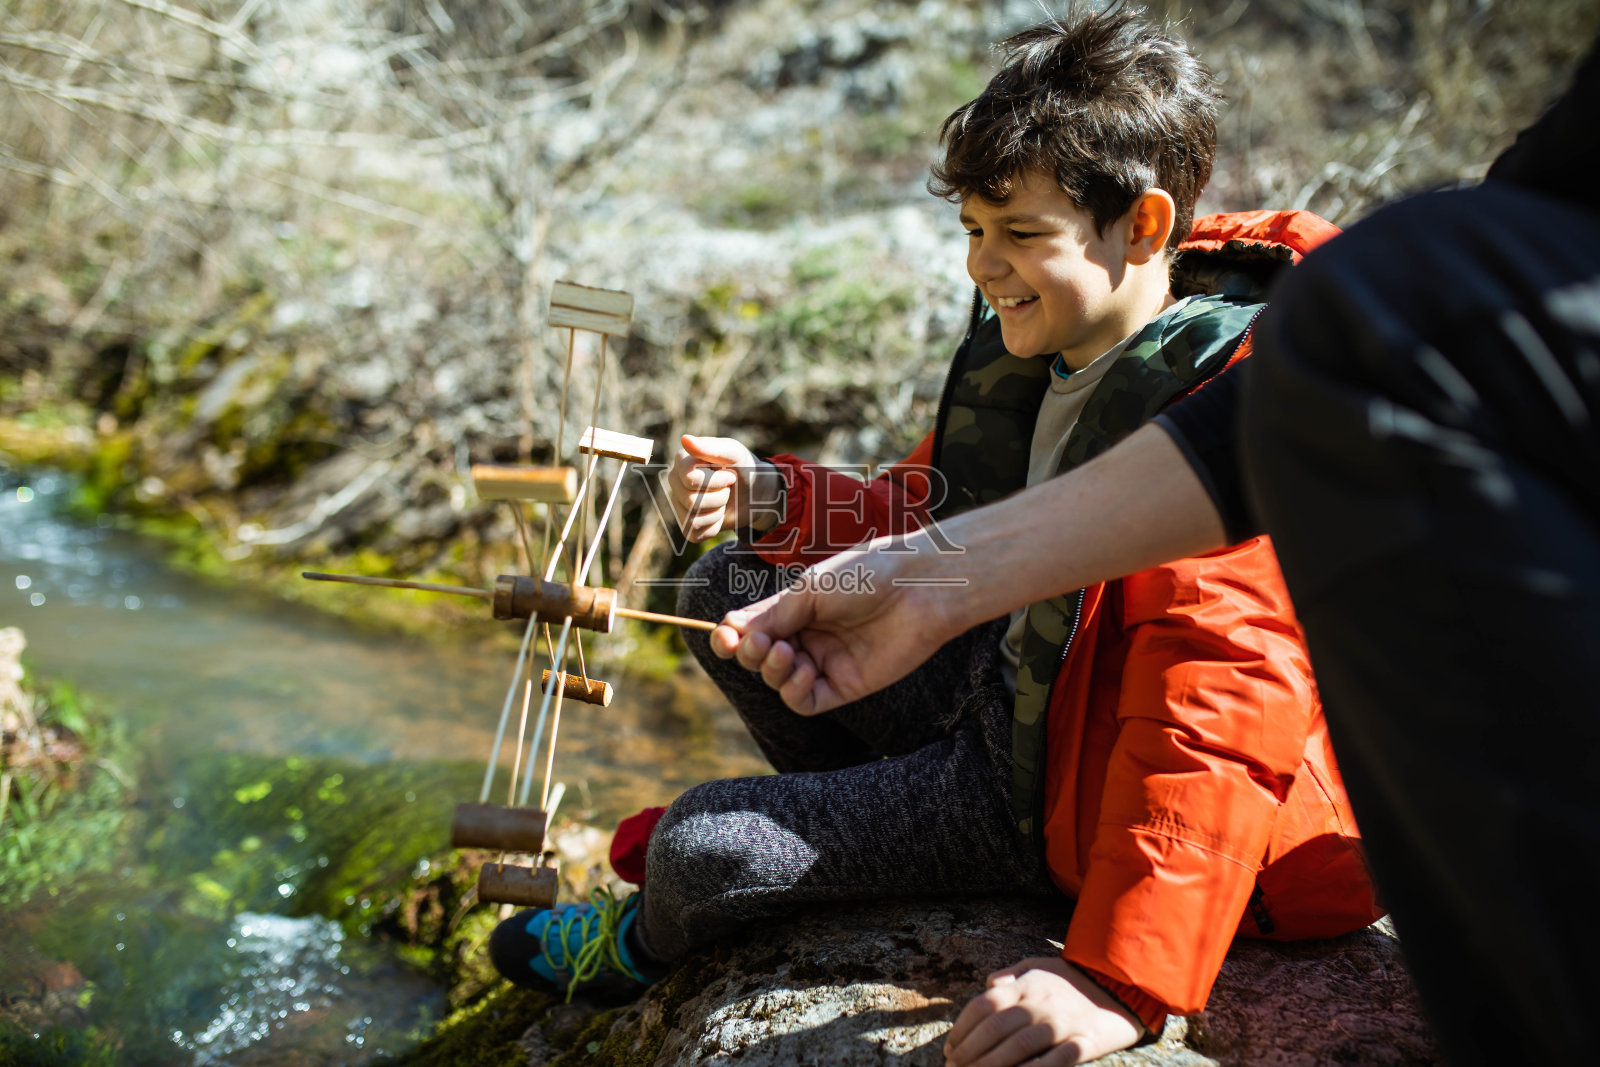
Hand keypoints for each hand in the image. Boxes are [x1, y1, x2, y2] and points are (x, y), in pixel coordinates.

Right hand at [666, 434, 782, 541]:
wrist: (756, 493)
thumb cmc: (743, 468)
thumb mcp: (735, 454)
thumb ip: (712, 447)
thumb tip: (685, 439)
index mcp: (682, 461)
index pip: (689, 478)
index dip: (715, 481)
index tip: (730, 476)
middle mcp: (675, 482)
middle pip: (690, 500)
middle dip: (719, 497)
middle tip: (728, 488)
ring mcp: (678, 504)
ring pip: (692, 517)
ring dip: (717, 510)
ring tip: (723, 500)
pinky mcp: (686, 525)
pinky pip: (695, 532)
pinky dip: (714, 526)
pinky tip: (719, 514)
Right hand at [709, 535, 963, 714]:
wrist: (918, 589)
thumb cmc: (867, 575)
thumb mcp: (810, 591)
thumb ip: (773, 616)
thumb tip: (733, 633)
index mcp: (795, 609)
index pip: (751, 630)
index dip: (731, 637)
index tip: (723, 637)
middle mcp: (807, 636)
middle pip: (760, 659)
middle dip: (751, 655)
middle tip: (762, 645)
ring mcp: (826, 662)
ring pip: (780, 682)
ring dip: (773, 672)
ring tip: (787, 654)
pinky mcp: (846, 685)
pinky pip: (807, 702)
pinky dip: (795, 692)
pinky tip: (803, 673)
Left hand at [944, 957, 1143, 1066]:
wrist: (1120, 987)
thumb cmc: (1072, 979)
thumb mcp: (1038, 965)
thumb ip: (1009, 976)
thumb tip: (987, 987)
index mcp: (1025, 985)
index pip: (982, 1006)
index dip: (962, 1029)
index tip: (950, 1048)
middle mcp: (1039, 1003)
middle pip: (994, 1030)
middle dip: (969, 1052)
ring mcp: (1061, 1024)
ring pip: (1017, 1048)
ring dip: (990, 1065)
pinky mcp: (1083, 1044)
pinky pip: (1053, 1062)